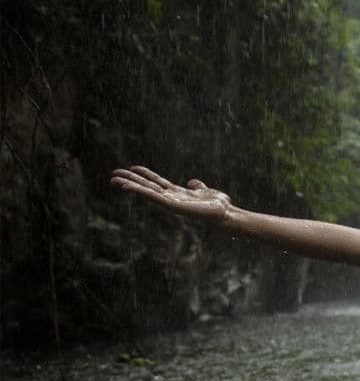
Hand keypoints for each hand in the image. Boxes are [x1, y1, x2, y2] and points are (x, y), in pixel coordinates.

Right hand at [110, 166, 231, 222]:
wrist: (225, 213)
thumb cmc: (217, 205)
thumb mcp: (205, 190)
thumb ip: (198, 185)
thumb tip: (192, 181)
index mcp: (177, 193)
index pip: (157, 182)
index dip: (145, 174)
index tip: (132, 167)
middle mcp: (171, 198)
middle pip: (147, 187)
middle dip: (131, 181)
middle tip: (113, 175)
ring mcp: (171, 202)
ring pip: (147, 193)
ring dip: (131, 187)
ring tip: (115, 181)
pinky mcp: (174, 207)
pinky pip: (155, 198)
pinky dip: (143, 192)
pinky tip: (131, 188)